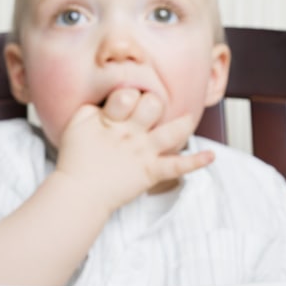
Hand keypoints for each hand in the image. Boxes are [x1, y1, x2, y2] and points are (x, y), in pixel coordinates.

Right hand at [53, 88, 213, 212]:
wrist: (79, 191)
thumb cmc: (75, 158)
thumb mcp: (77, 123)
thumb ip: (92, 108)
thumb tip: (106, 99)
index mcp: (112, 119)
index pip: (127, 94)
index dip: (128, 95)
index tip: (125, 102)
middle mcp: (131, 133)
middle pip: (153, 106)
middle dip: (154, 103)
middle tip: (149, 111)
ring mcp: (143, 152)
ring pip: (171, 131)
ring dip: (183, 124)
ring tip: (189, 119)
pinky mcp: (150, 172)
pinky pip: (177, 166)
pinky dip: (195, 162)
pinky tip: (210, 157)